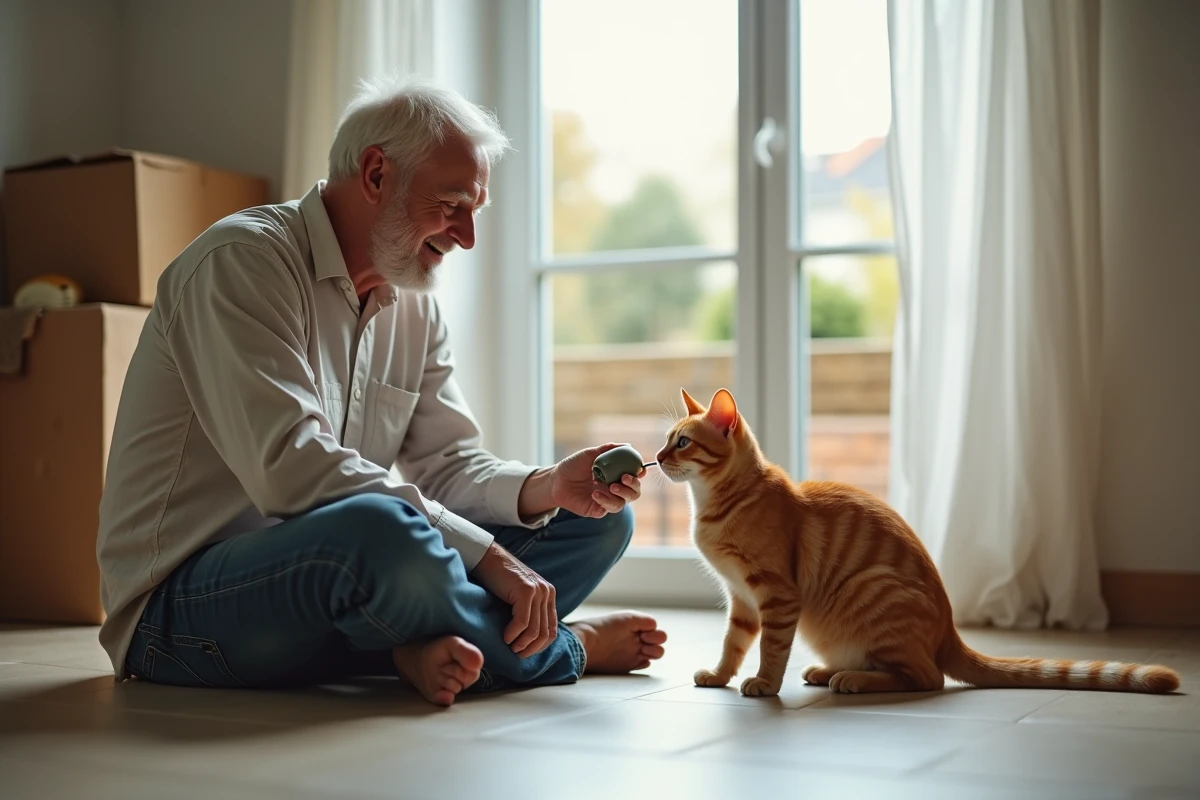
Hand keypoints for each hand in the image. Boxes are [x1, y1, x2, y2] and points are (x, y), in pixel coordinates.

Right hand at [471, 541, 556, 657]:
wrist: (486, 558)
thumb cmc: (497, 580)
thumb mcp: (517, 597)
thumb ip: (527, 612)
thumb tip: (528, 641)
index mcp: (548, 594)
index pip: (551, 629)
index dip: (539, 646)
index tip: (524, 653)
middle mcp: (547, 592)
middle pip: (545, 632)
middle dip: (531, 649)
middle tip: (516, 655)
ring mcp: (538, 591)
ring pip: (534, 630)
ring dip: (522, 644)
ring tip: (510, 648)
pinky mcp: (526, 591)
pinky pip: (522, 622)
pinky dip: (513, 634)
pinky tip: (505, 637)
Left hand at [550, 442, 645, 518]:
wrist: (556, 480)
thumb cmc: (572, 466)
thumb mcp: (591, 454)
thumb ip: (608, 449)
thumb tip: (628, 445)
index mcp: (615, 475)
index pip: (634, 476)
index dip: (640, 474)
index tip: (640, 470)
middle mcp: (613, 488)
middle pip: (634, 492)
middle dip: (633, 486)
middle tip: (624, 478)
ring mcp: (606, 500)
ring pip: (624, 502)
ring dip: (621, 494)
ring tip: (611, 487)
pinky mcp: (597, 510)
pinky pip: (609, 509)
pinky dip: (606, 501)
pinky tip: (595, 494)